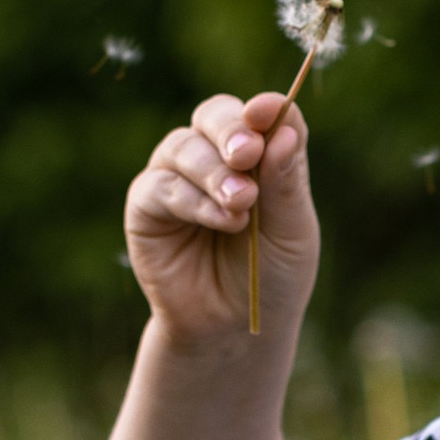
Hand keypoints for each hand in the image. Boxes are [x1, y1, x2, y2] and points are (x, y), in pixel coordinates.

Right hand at [123, 88, 321, 351]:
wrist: (234, 329)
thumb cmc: (270, 276)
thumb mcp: (293, 230)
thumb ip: (286, 181)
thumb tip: (282, 129)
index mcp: (258, 154)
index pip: (260, 115)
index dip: (265, 109)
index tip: (269, 111)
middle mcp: (214, 157)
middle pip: (215, 115)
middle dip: (231, 130)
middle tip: (248, 154)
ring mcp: (177, 178)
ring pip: (185, 146)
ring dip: (214, 172)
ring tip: (241, 203)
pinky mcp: (146, 207)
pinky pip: (161, 185)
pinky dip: (192, 199)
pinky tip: (222, 220)